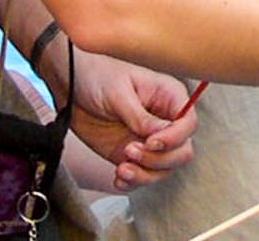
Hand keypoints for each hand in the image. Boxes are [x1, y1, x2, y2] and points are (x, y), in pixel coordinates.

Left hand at [56, 50, 197, 189]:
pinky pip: (142, 177)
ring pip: (164, 169)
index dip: (175, 137)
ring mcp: (148, 141)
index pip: (188, 124)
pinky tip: (118, 178)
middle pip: (182, 152)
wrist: (71, 85)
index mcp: (169, 97)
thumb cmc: (98, 75)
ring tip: (121, 168)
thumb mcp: (119, 92)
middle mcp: (164, 121)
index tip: (151, 142)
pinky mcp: (132, 155)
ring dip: (144, 174)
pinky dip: (132, 183)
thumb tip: (158, 135)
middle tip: (130, 151)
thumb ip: (140, 116)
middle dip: (158, 159)